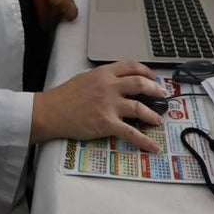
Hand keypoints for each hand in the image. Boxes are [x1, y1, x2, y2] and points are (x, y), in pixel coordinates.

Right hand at [30, 61, 166, 151]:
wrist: (50, 111)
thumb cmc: (64, 96)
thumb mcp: (85, 78)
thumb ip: (102, 78)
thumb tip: (117, 82)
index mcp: (104, 73)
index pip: (131, 66)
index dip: (146, 71)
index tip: (153, 78)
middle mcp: (109, 86)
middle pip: (140, 84)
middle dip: (156, 90)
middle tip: (163, 96)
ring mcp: (109, 105)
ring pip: (139, 107)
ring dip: (153, 114)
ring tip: (159, 120)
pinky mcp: (107, 123)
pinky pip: (131, 132)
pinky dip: (145, 140)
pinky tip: (154, 146)